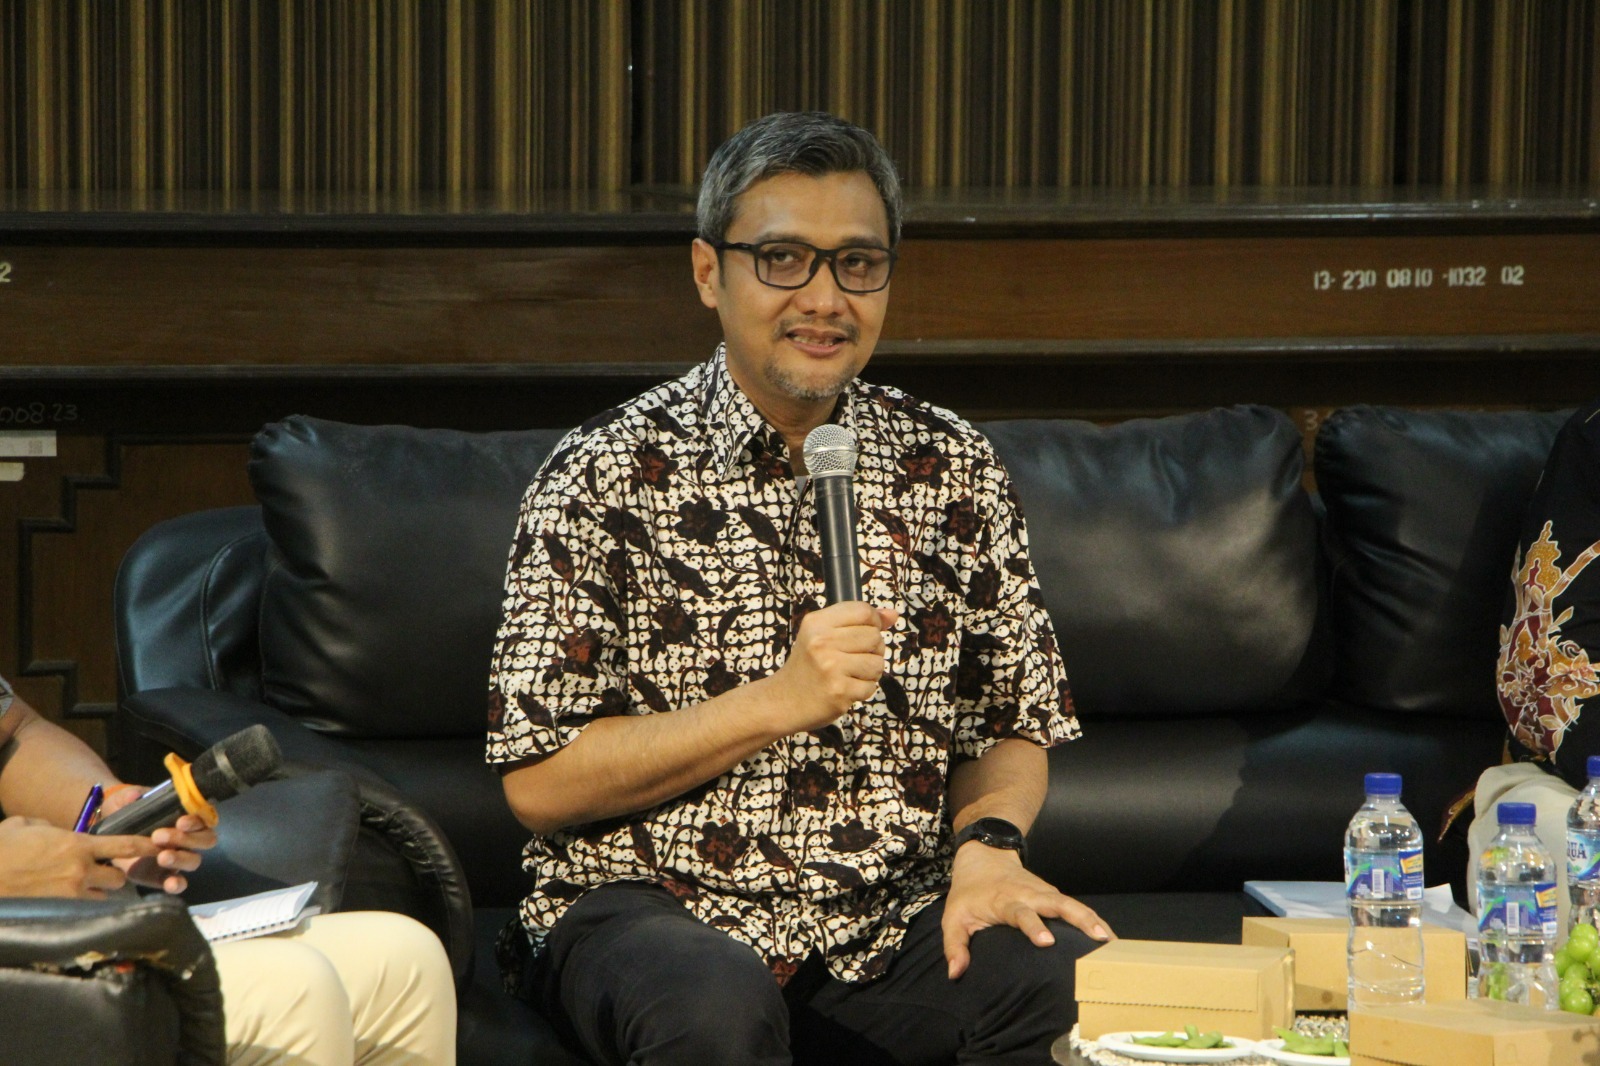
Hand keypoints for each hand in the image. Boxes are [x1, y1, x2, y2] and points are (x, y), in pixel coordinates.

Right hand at [0, 815, 160, 897]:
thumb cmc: (2, 848)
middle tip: (101, 872)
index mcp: (77, 844)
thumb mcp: (26, 825)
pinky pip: (83, 910)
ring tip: (81, 888)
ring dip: (98, 892)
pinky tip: (68, 902)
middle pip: (119, 877)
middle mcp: (80, 871)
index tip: (161, 846)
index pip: (126, 845)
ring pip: (102, 897)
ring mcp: (70, 894)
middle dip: (114, 875)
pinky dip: (81, 906)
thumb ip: (50, 825)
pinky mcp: (58, 912)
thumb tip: (56, 830)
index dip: (146, 847)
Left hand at [100, 786, 216, 894]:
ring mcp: (178, 858)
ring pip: (194, 860)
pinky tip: (170, 883)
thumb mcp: (124, 801)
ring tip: (162, 857)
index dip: (196, 820)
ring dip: (181, 858)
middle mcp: (188, 838)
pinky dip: (177, 884)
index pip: (203, 818)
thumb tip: (134, 795)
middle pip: (204, 840)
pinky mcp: (163, 876)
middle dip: (186, 839)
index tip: (181, 821)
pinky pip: (178, 883)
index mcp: (185, 817)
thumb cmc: (124, 813)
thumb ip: (129, 797)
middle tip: (159, 837)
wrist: (106, 836)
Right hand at [767, 602, 898, 732]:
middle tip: (852, 658)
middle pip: (874, 637)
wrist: (783, 701)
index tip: (867, 632)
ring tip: (850, 674)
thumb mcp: (822, 635)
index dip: (874, 621)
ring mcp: (831, 668)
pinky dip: (863, 690)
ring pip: (877, 663)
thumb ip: (858, 622)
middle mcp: (822, 642)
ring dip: (870, 672)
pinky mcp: (839, 691)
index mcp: (817, 623)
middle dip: (872, 649)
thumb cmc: (808, 666)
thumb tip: (893, 615)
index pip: (863, 611)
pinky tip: (845, 689)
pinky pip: (871, 686)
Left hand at [942, 841, 1113, 979]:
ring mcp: (1044, 893)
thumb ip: (954, 945)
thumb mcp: (953, 917)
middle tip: (1099, 937)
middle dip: (1078, 919)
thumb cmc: (969, 893)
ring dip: (1092, 919)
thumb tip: (955, 974)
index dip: (1033, 925)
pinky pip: (1075, 907)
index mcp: (1004, 901)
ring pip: (1072, 904)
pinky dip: (1092, 919)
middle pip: (1058, 904)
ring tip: (1112, 941)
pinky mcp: (1053, 895)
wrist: (984, 857)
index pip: (1020, 913)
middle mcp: (1029, 895)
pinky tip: (1109, 937)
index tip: (1046, 941)